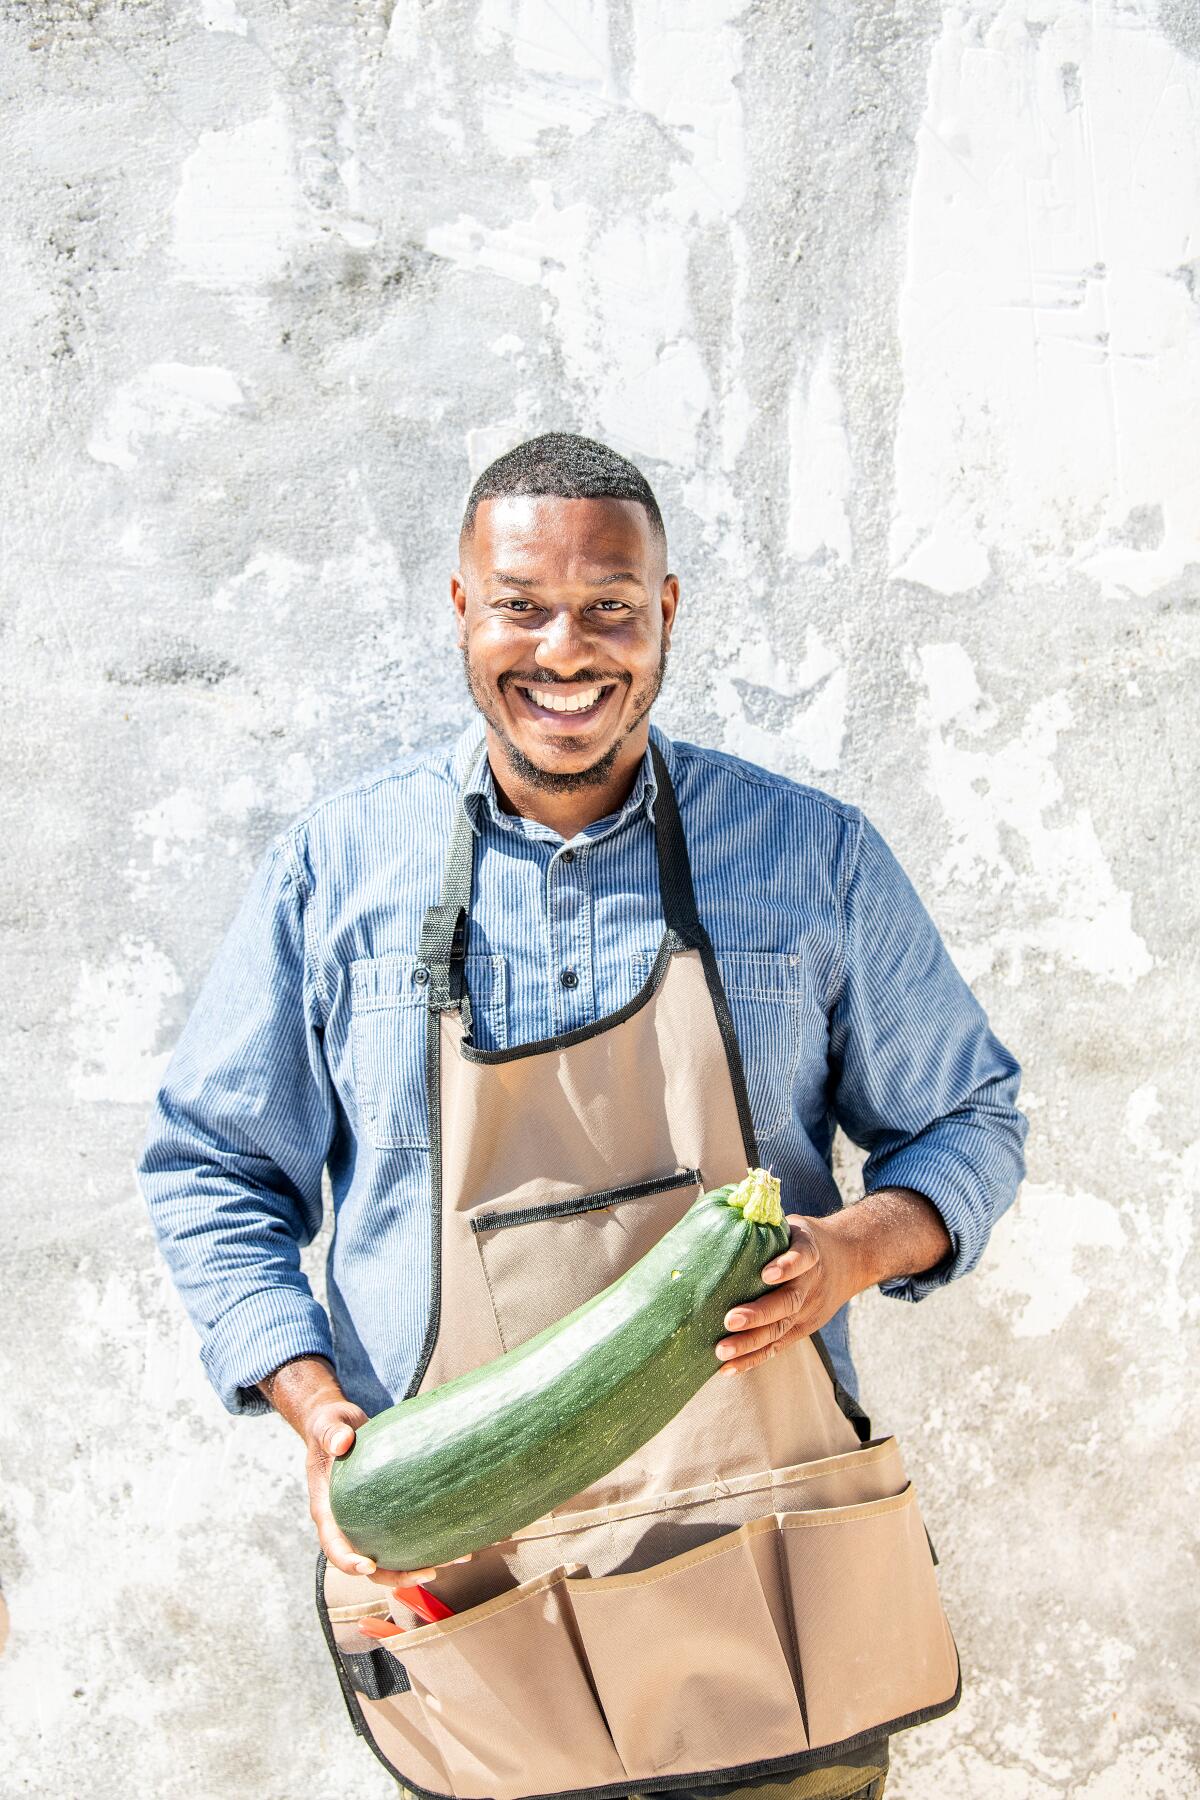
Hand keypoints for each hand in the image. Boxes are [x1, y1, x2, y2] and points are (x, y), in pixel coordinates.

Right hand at [259, 1355, 472, 1588]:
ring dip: (423, 1564)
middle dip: (398, 1576)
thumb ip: (332, 1433)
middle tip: (429, 1572)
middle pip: (369, 1566)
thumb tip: (343, 1442)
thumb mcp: (328, 1425)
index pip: (334, 1546)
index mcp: (328, 1512)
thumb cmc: (330, 1427)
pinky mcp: (388, 1514)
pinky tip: (459, 1539)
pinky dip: (431, 1542)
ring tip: (459, 1559)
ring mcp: (369, 1523)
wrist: (340, 1428)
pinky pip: (407, 1536)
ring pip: (392, 1557)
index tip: (368, 1566)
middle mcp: (348, 1525)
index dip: (348, 1562)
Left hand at [713, 1213, 861, 1376]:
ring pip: (780, 1330)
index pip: (802, 1257)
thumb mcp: (794, 1223)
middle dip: (758, 1313)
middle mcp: (811, 1284)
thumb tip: (727, 1201)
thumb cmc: (805, 1240)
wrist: (851, 1259)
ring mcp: (808, 1311)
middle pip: (788, 1302)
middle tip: (730, 1319)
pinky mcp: (802, 1330)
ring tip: (722, 1350)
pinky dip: (752, 1359)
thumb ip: (765, 1220)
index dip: (787, 1265)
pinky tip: (727, 1368)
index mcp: (810, 1252)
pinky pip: (776, 1347)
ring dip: (750, 1343)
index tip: (767, 1272)